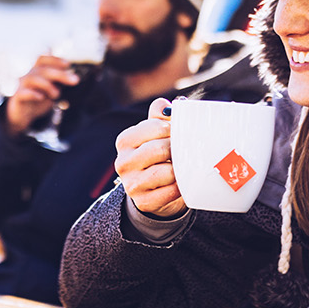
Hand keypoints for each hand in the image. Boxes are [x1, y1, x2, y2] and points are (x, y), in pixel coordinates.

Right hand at [4, 55, 80, 133]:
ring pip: (33, 78)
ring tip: (56, 94)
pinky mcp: (17, 97)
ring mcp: (21, 85)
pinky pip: (23, 92)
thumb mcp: (52, 91)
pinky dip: (33, 94)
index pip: (43, 59)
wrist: (23, 115)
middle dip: (60, 74)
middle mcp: (28, 76)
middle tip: (74, 80)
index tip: (68, 64)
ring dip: (47, 85)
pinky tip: (41, 97)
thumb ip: (59, 83)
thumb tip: (73, 78)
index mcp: (36, 71)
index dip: (54, 59)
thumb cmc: (38, 100)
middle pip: (43, 69)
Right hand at [113, 97, 185, 218]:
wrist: (152, 191)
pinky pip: (171, 192)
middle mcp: (123, 162)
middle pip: (160, 149)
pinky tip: (182, 183)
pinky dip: (181, 187)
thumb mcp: (155, 134)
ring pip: (167, 172)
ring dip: (180, 170)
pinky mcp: (143, 202)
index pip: (154, 127)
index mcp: (125, 141)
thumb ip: (160, 117)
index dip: (173, 129)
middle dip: (177, 149)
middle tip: (186, 150)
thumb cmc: (156, 156)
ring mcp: (131, 184)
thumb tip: (166, 106)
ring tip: (183, 167)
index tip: (179, 133)